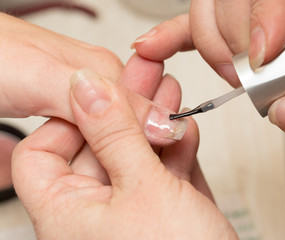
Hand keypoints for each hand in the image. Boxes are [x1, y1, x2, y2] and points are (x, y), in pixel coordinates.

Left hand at [12, 69, 237, 239]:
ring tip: (170, 93)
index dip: (68, 119)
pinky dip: (175, 146)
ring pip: (135, 153)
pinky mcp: (163, 208)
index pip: (42, 152)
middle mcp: (95, 211)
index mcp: (68, 213)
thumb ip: (114, 136)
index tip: (98, 95)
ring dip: (154, 122)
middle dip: (126, 109)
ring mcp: (132, 208)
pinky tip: (185, 127)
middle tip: (145, 76)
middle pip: (98, 146)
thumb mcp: (143, 190)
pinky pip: (162, 169)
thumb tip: (86, 87)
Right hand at [133, 1, 284, 139]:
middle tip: (248, 74)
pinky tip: (158, 45)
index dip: (261, 12)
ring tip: (233, 75)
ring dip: (212, 45)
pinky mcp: (254, 33)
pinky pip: (208, 27)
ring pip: (214, 8)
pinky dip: (181, 37)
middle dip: (233, 36)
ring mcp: (273, 12)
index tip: (263, 57)